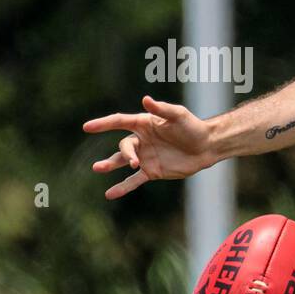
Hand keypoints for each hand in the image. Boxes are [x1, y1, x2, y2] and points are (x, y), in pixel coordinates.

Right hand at [84, 96, 214, 198]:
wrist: (207, 147)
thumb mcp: (178, 115)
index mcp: (144, 124)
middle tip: (133, 162)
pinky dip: (123, 187)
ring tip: (98, 168)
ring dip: (110, 164)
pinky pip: (134, 181)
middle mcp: (141, 140)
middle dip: (126, 154)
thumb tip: (145, 99)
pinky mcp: (152, 171)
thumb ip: (161, 109)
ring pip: (123, 161)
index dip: (104, 124)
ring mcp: (145, 157)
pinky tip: (110, 195)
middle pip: (125, 146)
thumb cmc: (193, 127)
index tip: (87, 127)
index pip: (119, 122)